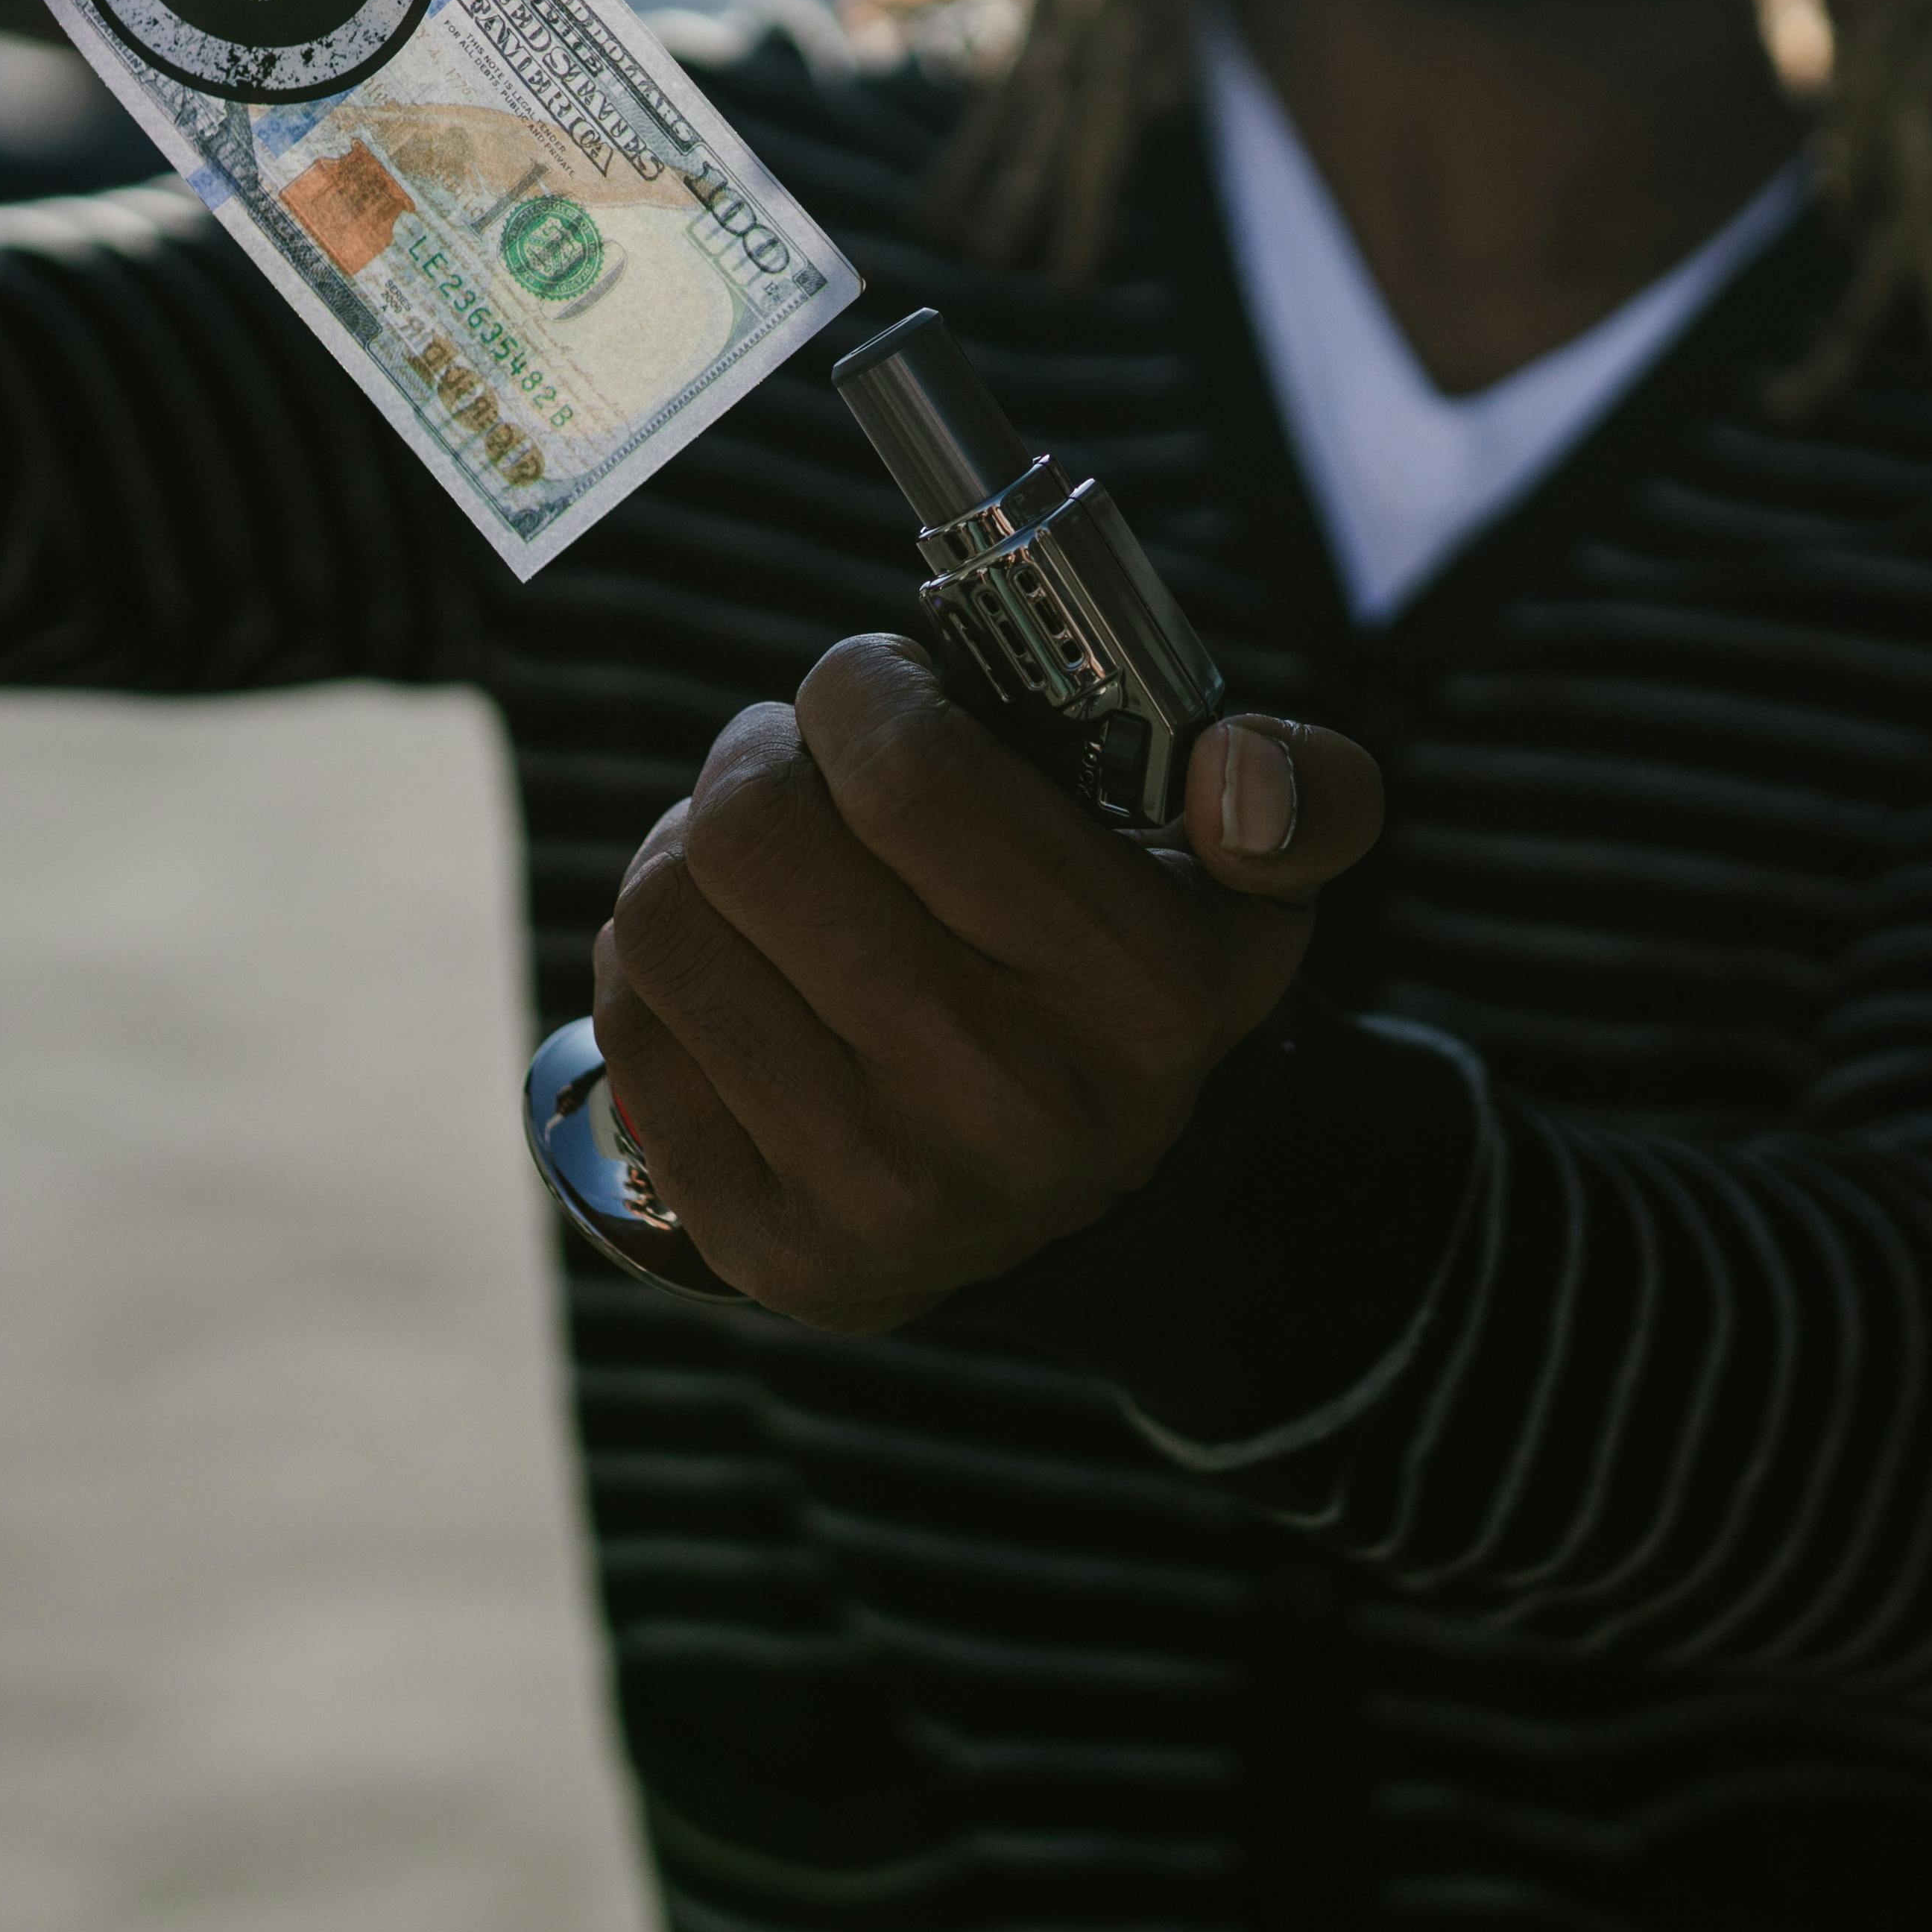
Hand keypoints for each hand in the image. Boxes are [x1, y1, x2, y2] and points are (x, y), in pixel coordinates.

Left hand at [589, 635, 1384, 1333]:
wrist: (1083, 1213)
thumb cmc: (1132, 993)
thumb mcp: (1250, 891)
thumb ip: (1299, 798)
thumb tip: (1250, 770)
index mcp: (1139, 994)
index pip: (910, 768)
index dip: (864, 686)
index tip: (879, 690)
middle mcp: (1010, 1104)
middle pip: (757, 832)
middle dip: (763, 754)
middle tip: (803, 760)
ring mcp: (877, 1187)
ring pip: (670, 916)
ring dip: (692, 846)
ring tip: (762, 856)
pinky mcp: (768, 1244)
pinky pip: (632, 1023)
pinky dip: (662, 958)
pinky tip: (734, 955)